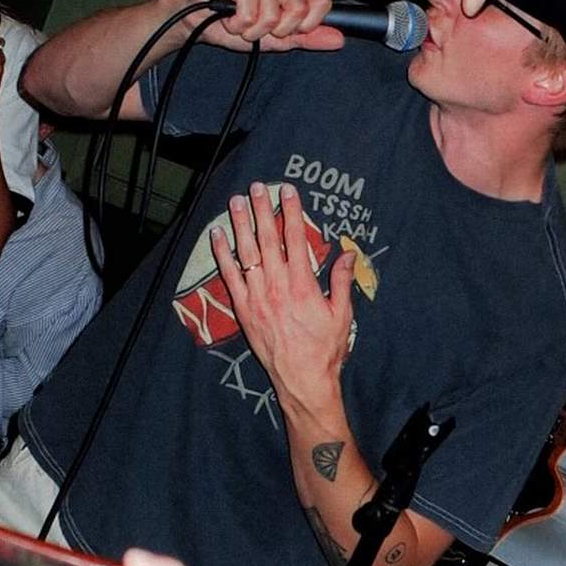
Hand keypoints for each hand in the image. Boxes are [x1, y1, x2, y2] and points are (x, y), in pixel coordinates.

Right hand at [193, 0, 342, 52]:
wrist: (201, 24)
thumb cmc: (239, 26)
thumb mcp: (280, 39)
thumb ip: (309, 38)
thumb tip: (338, 39)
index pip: (321, 4)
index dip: (304, 26)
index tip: (283, 29)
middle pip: (298, 11)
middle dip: (276, 30)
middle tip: (258, 26)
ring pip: (272, 16)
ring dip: (253, 30)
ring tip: (242, 21)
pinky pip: (251, 14)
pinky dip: (238, 25)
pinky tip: (231, 16)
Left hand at [216, 184, 354, 413]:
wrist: (302, 379)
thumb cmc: (325, 348)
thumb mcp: (342, 313)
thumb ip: (342, 280)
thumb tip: (348, 253)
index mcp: (303, 284)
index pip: (296, 238)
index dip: (292, 212)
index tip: (288, 191)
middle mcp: (278, 285)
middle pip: (268, 239)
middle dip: (263, 210)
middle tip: (258, 187)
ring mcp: (257, 296)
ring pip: (247, 253)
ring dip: (241, 224)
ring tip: (236, 201)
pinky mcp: (243, 309)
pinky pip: (229, 276)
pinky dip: (222, 254)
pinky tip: (217, 236)